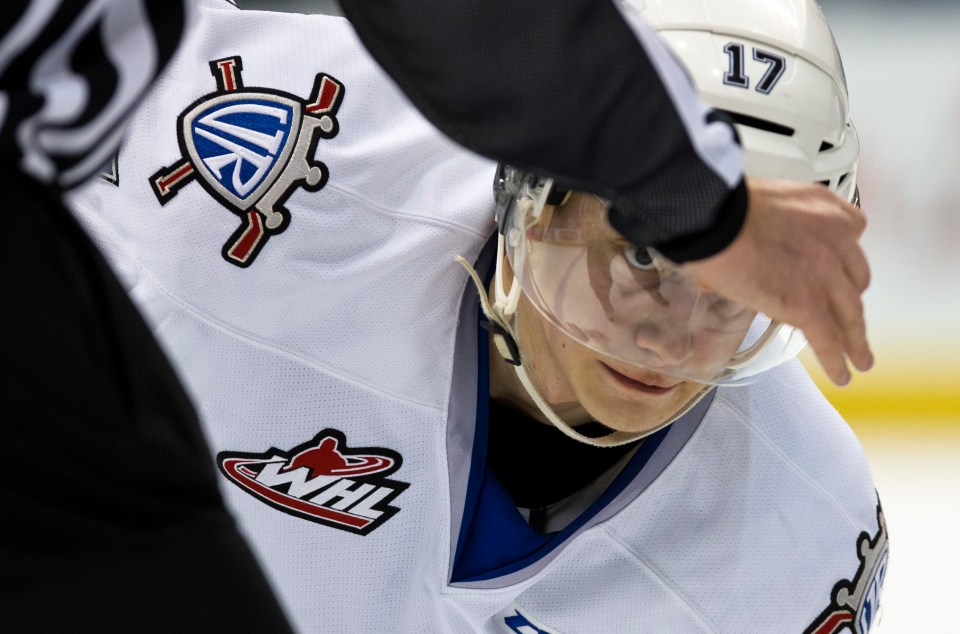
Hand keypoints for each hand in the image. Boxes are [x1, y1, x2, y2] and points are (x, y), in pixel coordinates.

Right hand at [686, 177, 871, 385]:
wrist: (716, 218)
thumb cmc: (724, 206)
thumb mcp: (764, 201)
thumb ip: (771, 225)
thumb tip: (751, 248)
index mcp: (825, 208)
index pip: (852, 233)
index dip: (843, 256)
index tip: (837, 266)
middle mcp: (836, 240)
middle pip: (855, 279)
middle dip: (849, 299)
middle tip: (845, 314)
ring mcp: (826, 275)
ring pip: (850, 315)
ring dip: (856, 338)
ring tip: (859, 357)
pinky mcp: (809, 305)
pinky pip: (829, 339)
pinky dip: (836, 360)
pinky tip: (841, 373)